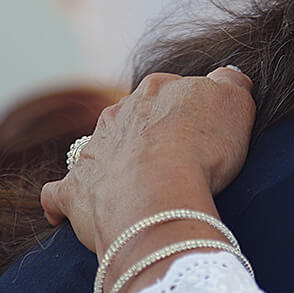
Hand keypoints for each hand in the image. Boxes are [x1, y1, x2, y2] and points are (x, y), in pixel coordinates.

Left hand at [41, 67, 255, 254]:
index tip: (205, 138)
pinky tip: (63, 215)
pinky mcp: (74, 192)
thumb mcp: (234, 102)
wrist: (160, 194)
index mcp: (156, 90)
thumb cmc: (202, 147)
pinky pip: (59, 195)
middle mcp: (118, 114)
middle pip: (134, 119)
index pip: (173, 92)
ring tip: (135, 190)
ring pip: (97, 150)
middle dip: (148, 136)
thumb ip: (231, 84)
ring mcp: (91, 152)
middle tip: (174, 164)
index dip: (190, 114)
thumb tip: (227, 77)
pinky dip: (61, 203)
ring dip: (112, 164)